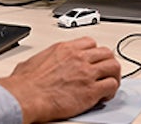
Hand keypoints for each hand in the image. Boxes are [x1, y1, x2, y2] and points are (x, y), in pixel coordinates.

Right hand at [0, 36, 119, 123]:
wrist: (26, 96)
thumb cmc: (26, 83)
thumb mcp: (32, 61)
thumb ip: (43, 59)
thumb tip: (38, 64)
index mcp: (64, 48)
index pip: (90, 43)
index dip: (94, 52)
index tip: (93, 60)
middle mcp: (78, 57)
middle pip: (106, 53)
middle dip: (107, 62)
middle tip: (104, 72)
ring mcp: (86, 73)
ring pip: (114, 66)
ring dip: (113, 76)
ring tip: (108, 84)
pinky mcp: (91, 90)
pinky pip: (111, 85)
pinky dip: (111, 91)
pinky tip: (103, 97)